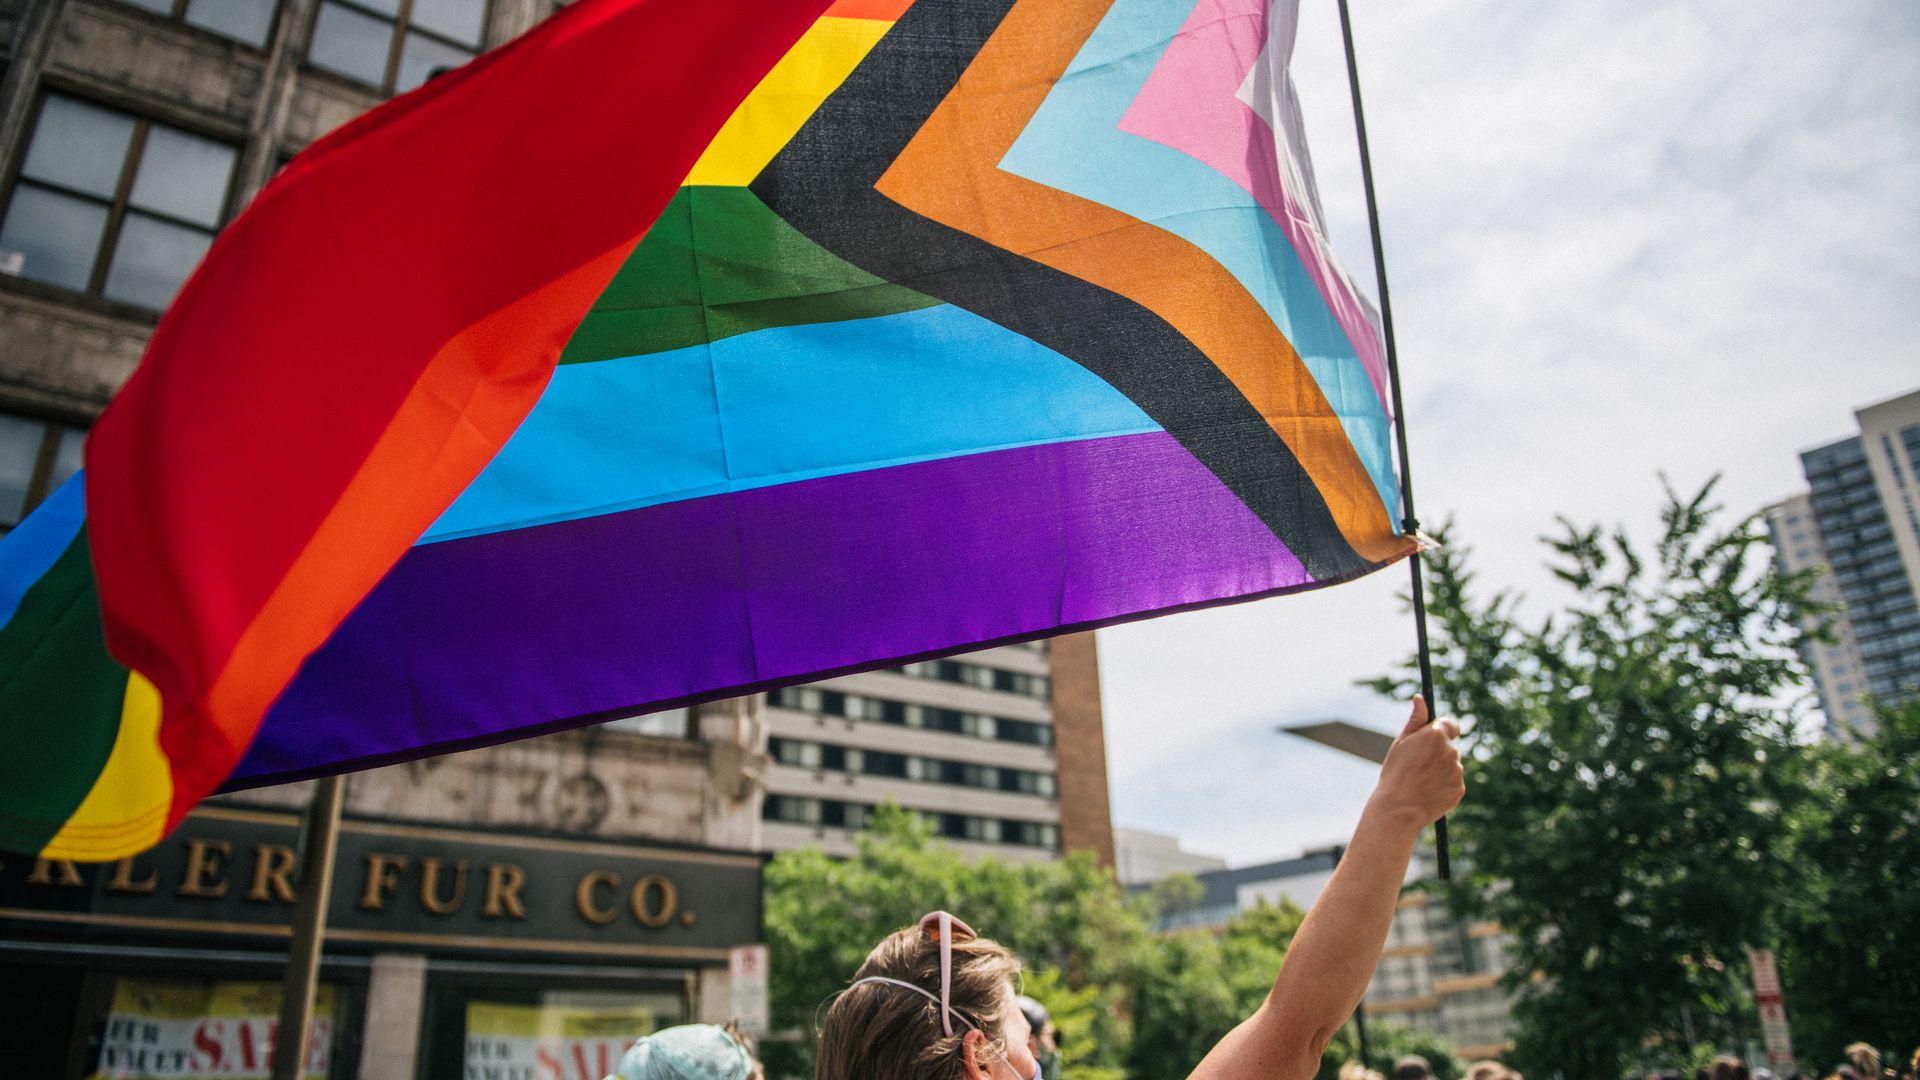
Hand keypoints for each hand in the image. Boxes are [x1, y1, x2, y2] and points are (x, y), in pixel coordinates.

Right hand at [1367, 695, 1463, 831]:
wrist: (1398, 808)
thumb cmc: (1395, 773)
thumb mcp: (1401, 742)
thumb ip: (1415, 719)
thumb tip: (1420, 698)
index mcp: (1435, 735)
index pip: (1451, 724)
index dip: (1443, 730)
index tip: (1434, 737)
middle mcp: (1451, 750)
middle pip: (1449, 747)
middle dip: (1438, 753)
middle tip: (1418, 766)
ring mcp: (1457, 771)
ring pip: (1452, 766)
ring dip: (1441, 770)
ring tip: (1421, 781)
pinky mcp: (1459, 789)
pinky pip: (1454, 783)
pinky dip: (1444, 786)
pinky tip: (1428, 792)